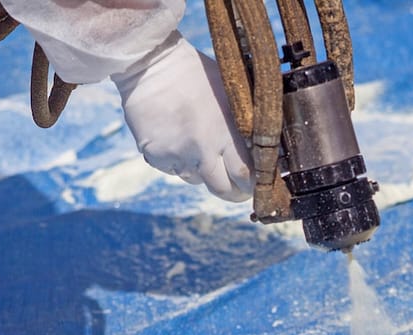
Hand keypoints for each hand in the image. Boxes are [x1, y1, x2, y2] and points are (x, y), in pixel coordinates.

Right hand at [112, 34, 253, 201]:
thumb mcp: (230, 93)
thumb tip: (262, 151)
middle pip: (222, 188)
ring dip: (201, 171)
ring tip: (198, 143)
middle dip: (232, 192)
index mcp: (225, 130)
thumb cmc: (196, 74)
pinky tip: (176, 137)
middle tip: (235, 188)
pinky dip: (177, 161)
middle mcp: (202, 148)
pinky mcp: (155, 156)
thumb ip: (244, 124)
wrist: (150, 63)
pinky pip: (173, 169)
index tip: (252, 184)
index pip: (245, 174)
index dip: (250, 184)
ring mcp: (177, 154)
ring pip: (196, 179)